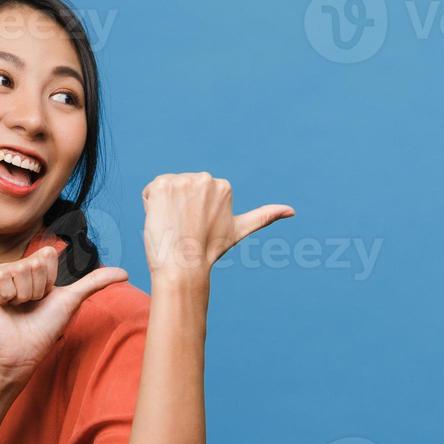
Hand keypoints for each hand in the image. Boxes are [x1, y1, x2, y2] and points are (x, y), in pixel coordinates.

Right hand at [0, 244, 127, 384]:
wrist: (25, 353)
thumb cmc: (46, 328)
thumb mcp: (73, 300)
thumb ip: (96, 282)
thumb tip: (126, 273)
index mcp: (30, 268)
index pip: (46, 255)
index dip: (50, 279)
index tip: (45, 296)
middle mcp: (10, 269)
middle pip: (32, 262)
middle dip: (38, 288)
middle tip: (31, 305)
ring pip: (18, 270)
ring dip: (25, 295)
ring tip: (18, 308)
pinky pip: (0, 277)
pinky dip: (9, 296)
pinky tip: (5, 308)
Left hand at [142, 172, 294, 283]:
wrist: (184, 265)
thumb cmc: (210, 251)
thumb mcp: (240, 229)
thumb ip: (265, 216)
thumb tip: (293, 211)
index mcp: (223, 185)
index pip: (195, 192)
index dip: (193, 212)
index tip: (198, 227)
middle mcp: (205, 178)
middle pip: (180, 188)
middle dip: (178, 207)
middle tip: (184, 228)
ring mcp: (183, 180)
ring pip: (165, 190)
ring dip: (164, 207)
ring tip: (173, 225)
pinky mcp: (163, 185)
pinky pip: (150, 191)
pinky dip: (151, 206)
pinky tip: (162, 219)